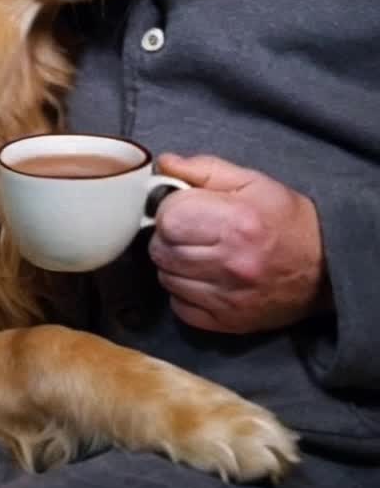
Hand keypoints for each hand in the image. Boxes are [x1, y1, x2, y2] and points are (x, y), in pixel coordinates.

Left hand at [148, 153, 331, 333]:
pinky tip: (201, 277)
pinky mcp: (229, 323)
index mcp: (235, 223)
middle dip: (168, 235)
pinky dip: (183, 292)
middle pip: (162, 250)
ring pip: (166, 279)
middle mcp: (230, 264)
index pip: (169, 219)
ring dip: (173, 264)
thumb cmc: (285, 218)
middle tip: (189, 229)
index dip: (169, 209)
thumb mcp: (250, 181)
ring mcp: (228, 299)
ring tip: (196, 252)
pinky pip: (180, 308)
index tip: (183, 207)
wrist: (325, 267)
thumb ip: (203, 169)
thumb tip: (164, 164)